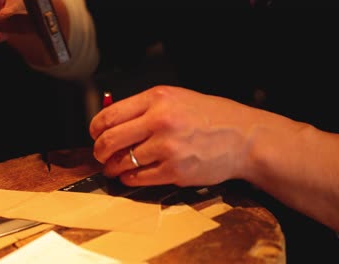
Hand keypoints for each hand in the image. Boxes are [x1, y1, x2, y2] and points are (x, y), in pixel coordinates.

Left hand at [90, 85, 259, 186]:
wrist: (244, 138)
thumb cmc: (213, 117)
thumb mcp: (178, 98)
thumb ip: (146, 107)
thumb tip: (114, 122)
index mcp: (158, 98)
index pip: (109, 115)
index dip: (95, 129)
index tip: (95, 135)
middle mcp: (160, 120)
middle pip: (110, 140)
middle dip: (99, 151)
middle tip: (100, 155)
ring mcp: (168, 147)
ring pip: (123, 162)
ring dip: (112, 168)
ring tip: (113, 168)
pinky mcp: (175, 171)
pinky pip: (139, 178)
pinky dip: (129, 179)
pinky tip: (130, 176)